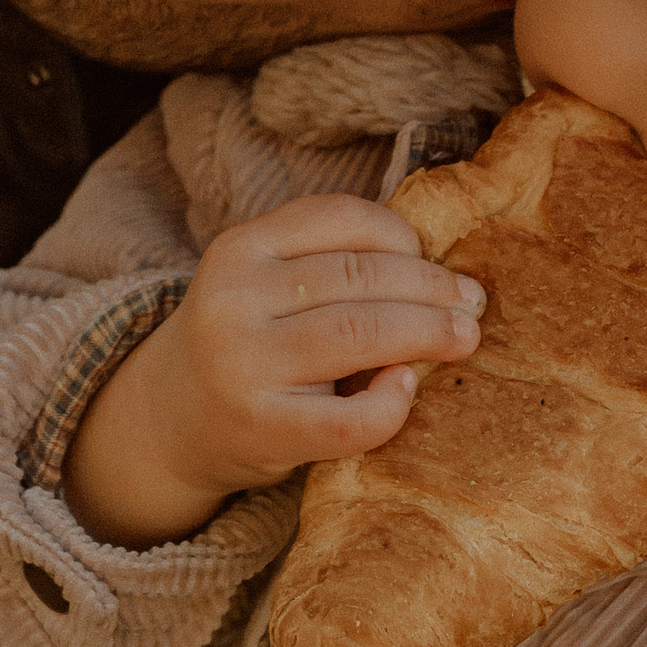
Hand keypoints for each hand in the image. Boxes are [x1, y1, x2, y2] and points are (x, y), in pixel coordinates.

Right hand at [65, 196, 485, 546]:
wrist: (174, 421)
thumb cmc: (248, 345)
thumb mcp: (265, 284)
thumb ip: (328, 266)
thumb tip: (442, 275)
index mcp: (239, 247)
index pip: (341, 219)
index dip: (402, 236)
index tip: (433, 260)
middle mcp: (233, 298)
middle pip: (359, 277)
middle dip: (432, 288)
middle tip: (472, 303)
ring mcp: (242, 364)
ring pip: (359, 334)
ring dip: (427, 333)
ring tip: (462, 337)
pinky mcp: (260, 427)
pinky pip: (348, 417)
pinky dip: (391, 404)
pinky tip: (406, 389)